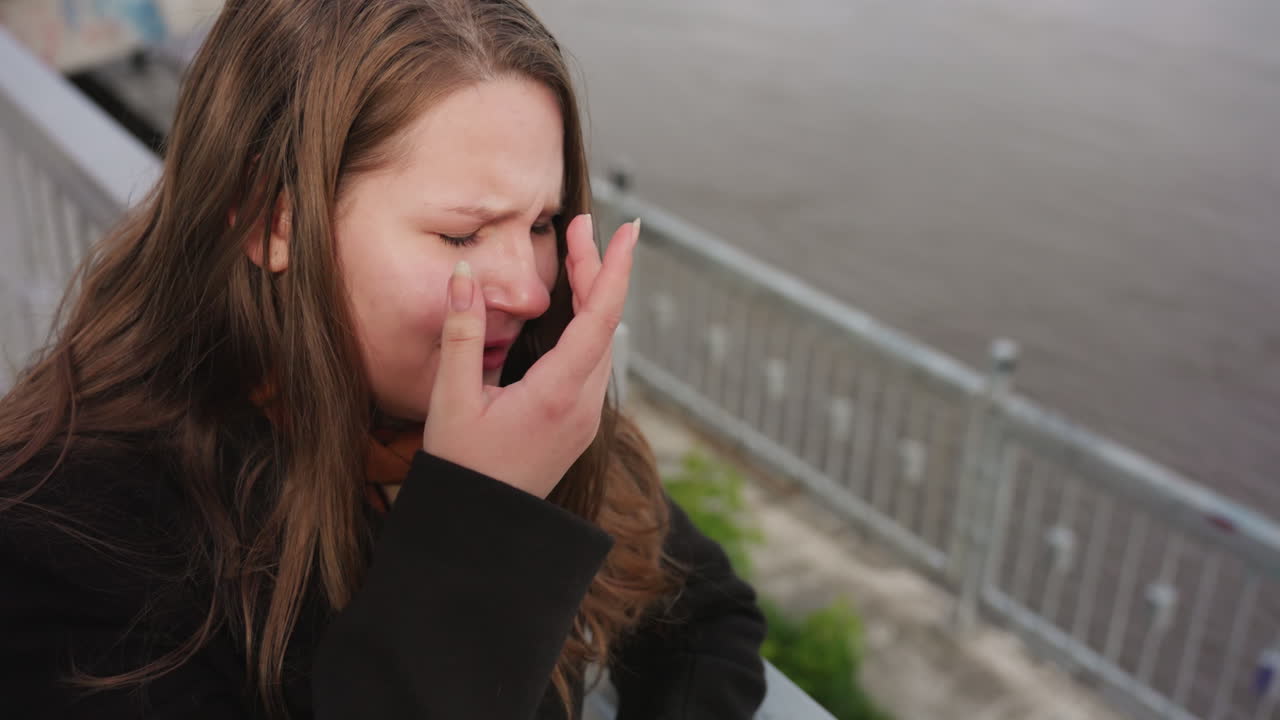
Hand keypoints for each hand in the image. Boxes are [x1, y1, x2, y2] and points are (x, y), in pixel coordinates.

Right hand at [422, 214, 639, 497]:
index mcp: (557, 394)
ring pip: (603, 344)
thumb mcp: (451, 399)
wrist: (480, 531)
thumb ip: (461, 334)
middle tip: (582, 226)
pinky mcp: (578, 426)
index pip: (600, 317)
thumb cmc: (461, 469)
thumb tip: (467, 273)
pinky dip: (588, 327)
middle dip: (597, 270)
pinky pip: (594, 364)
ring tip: (577, 258)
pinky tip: (573, 311)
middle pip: (605, 324)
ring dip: (594, 299)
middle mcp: (583, 405)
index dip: (613, 268)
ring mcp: (585, 418)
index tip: (628, 229)